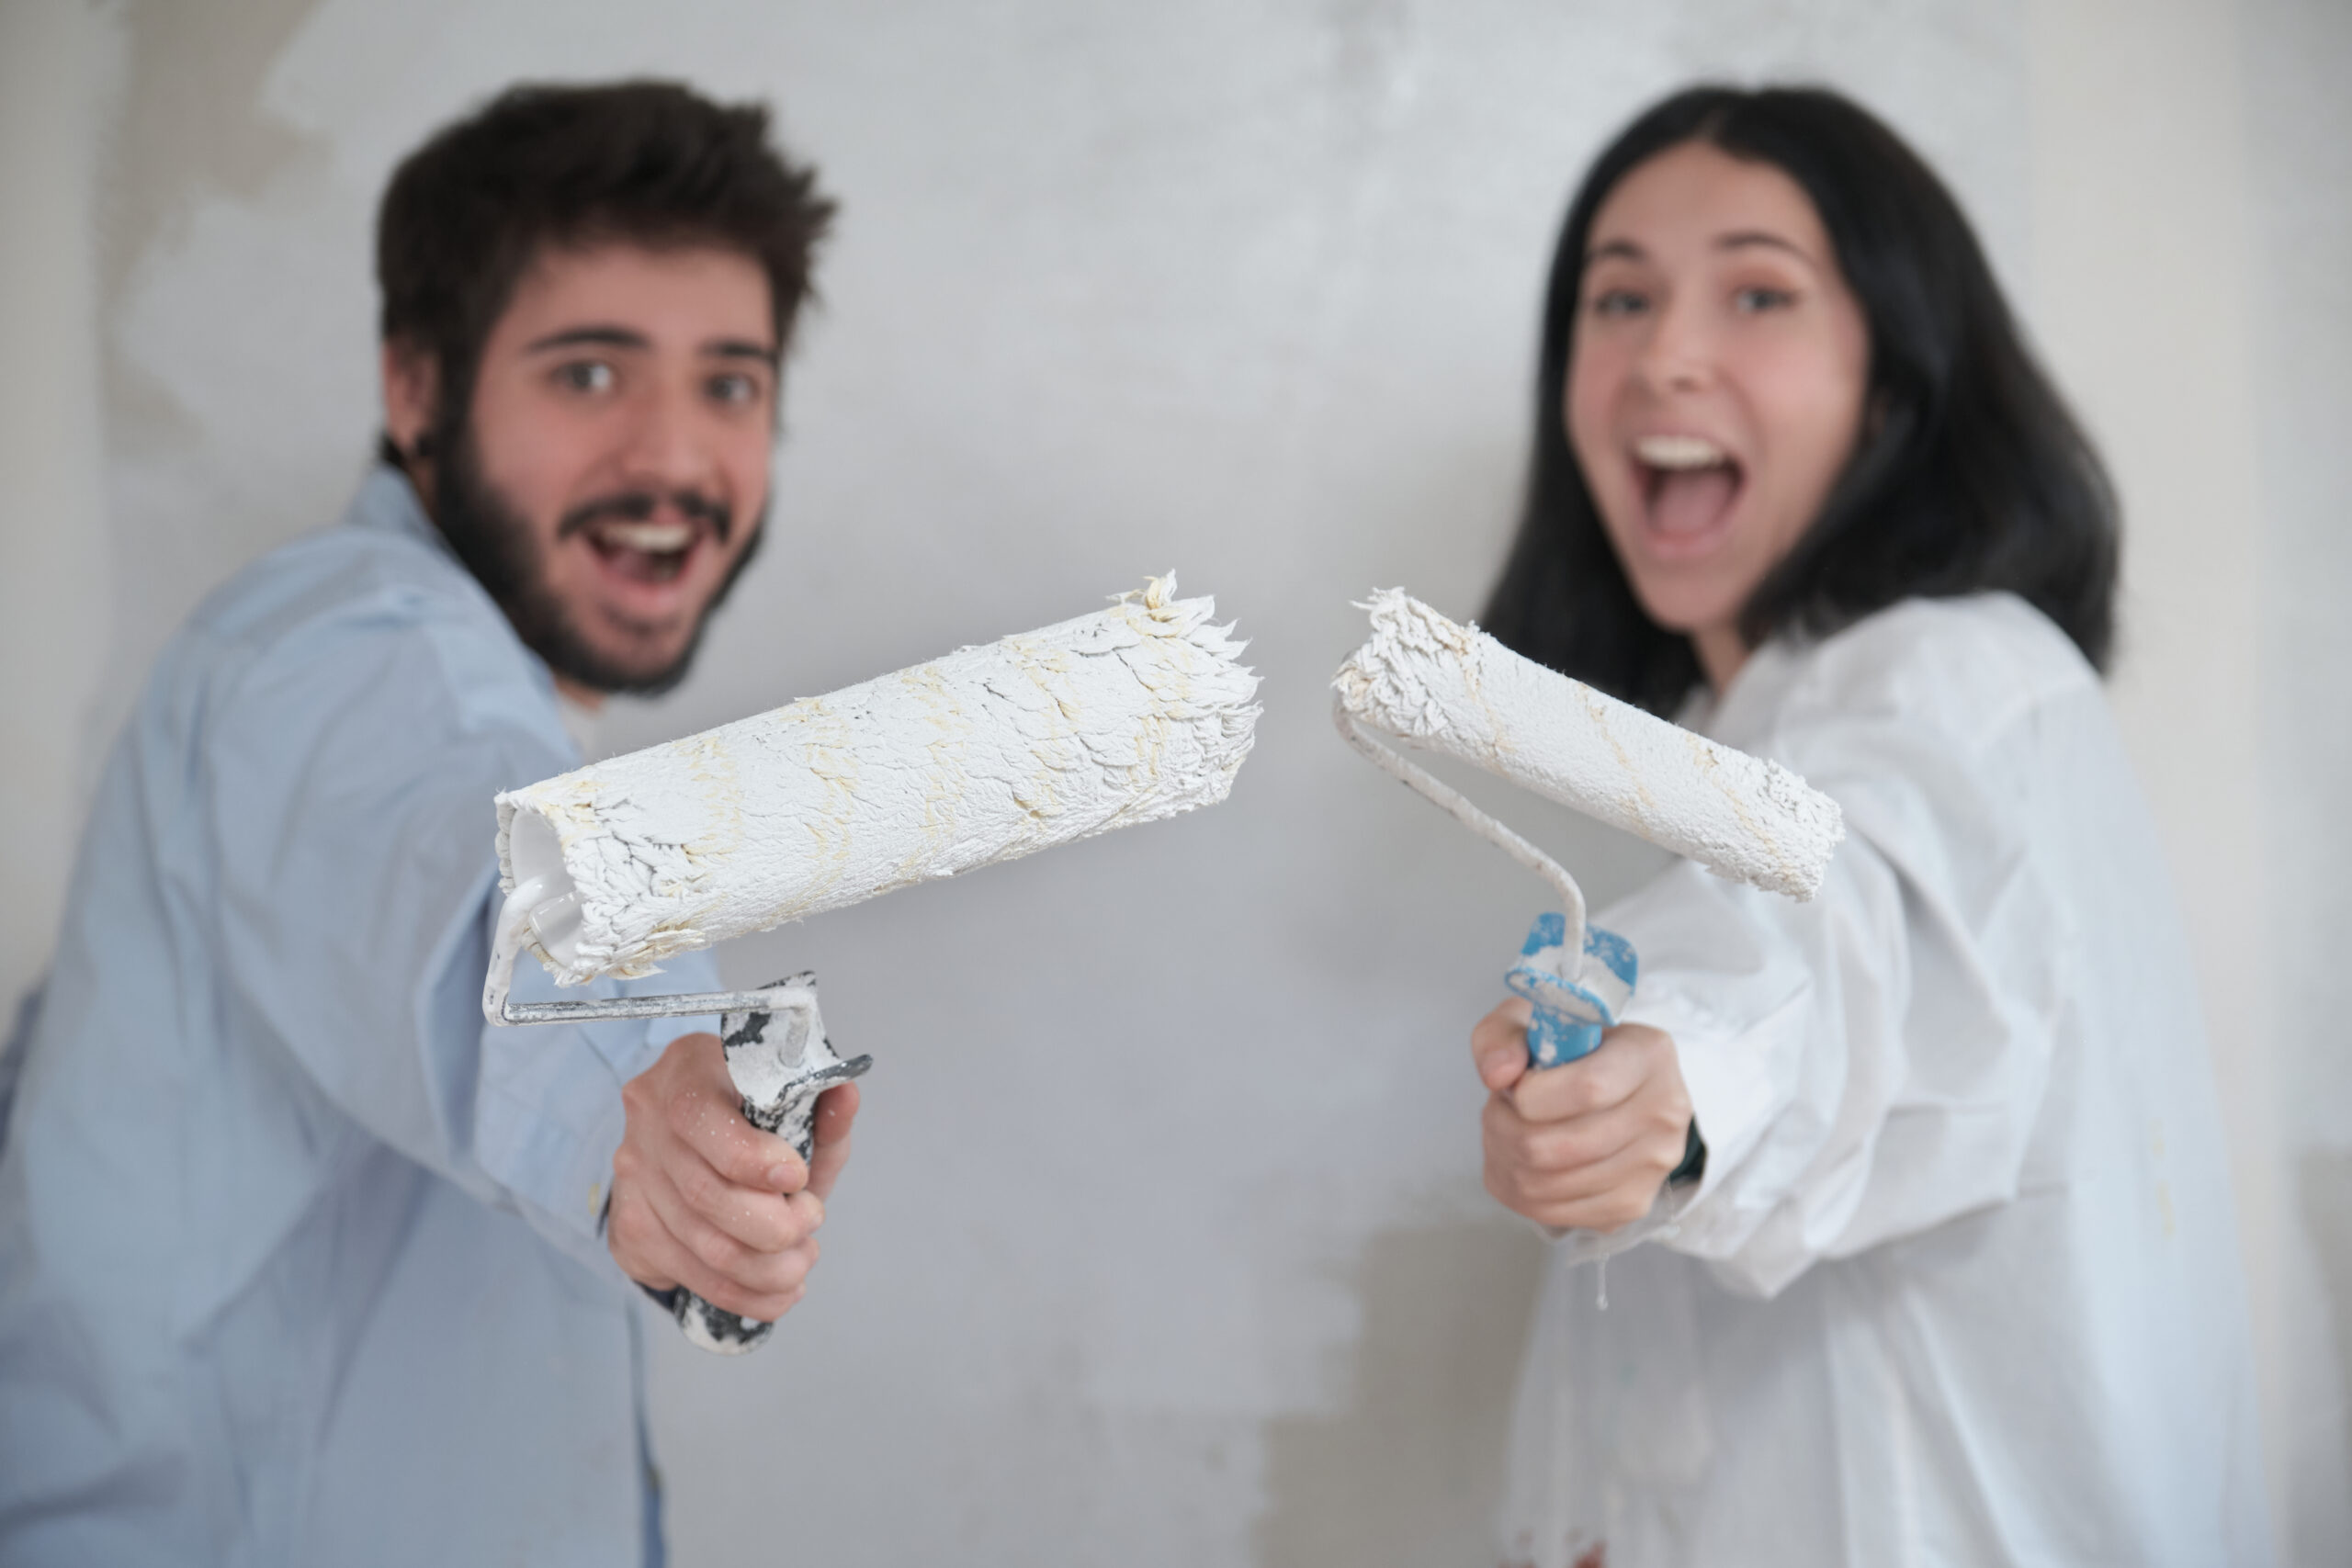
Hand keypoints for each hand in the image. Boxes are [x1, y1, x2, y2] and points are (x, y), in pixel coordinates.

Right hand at [608, 1031, 859, 1319]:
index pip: (700, 1119)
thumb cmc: (755, 1120)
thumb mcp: (793, 1106)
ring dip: (769, 1267)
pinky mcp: (633, 1227)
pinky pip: (692, 1276)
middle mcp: (648, 1121)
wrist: (691, 1142)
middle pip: (705, 1195)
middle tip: (811, 1219)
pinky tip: (781, 1289)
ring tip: (803, 1259)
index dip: (755, 1159)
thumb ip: (821, 1109)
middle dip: (775, 1224)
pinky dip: (748, 1294)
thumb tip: (846, 1097)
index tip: (798, 1178)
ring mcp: (634, 1177)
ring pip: (703, 1246)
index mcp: (688, 1070)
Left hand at [1472, 997, 1691, 1232]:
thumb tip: (1498, 1074)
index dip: (1530, 1095)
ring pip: (1550, 1185)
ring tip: (1506, 1130)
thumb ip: (1503, 1034)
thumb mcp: (1534, 1021)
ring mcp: (1653, 1165)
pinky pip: (1553, 1212)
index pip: (1588, 1089)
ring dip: (1506, 1159)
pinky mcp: (1631, 1203)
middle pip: (1563, 1146)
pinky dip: (1517, 1189)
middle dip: (1507, 1129)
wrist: (1617, 1087)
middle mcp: (1663, 1113)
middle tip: (1500, 1109)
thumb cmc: (1573, 1051)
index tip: (1512, 1086)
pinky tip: (1517, 1160)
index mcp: (1648, 1054)